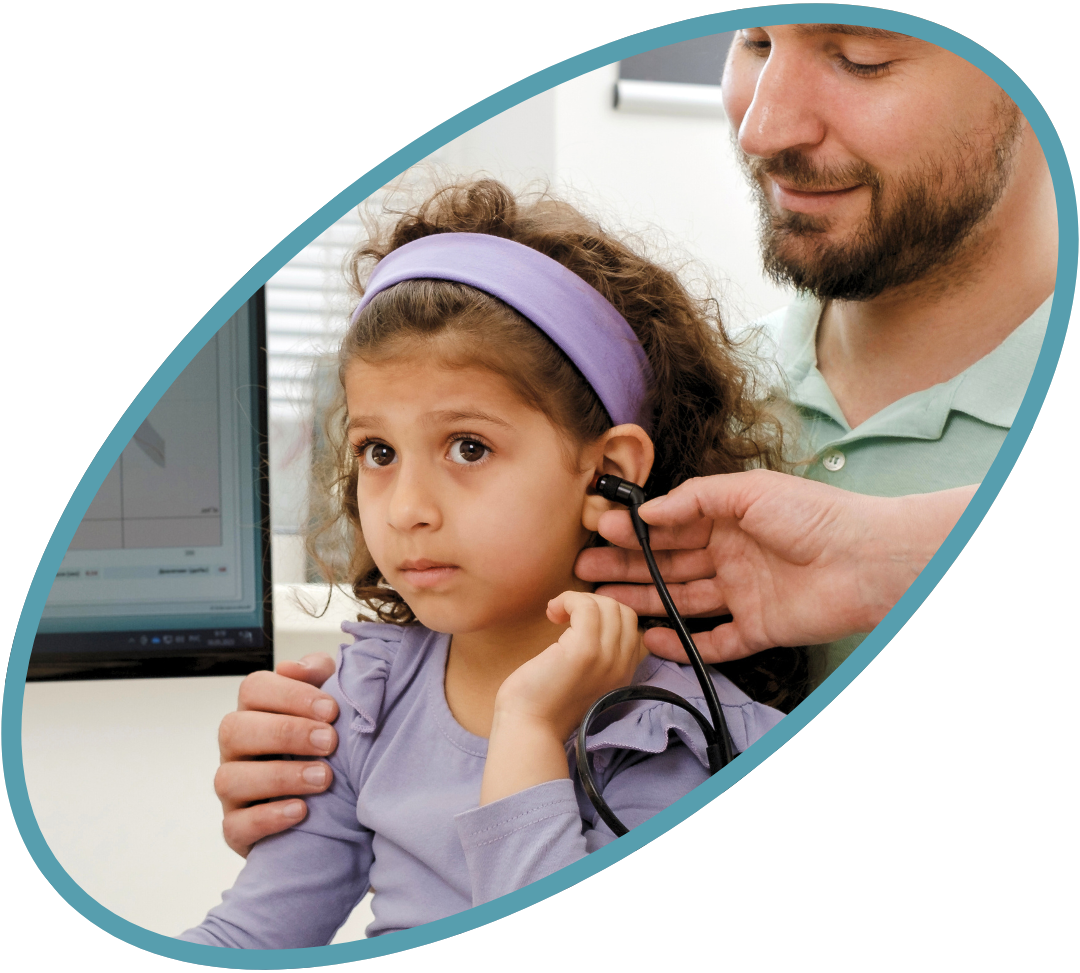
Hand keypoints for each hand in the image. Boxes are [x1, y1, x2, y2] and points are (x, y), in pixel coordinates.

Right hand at [216, 653, 338, 856]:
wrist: (337, 804)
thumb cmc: (327, 744)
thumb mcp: (329, 703)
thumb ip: (317, 675)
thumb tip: (295, 667)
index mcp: (256, 711)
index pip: (253, 689)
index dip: (290, 694)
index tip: (331, 708)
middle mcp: (236, 747)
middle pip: (235, 729)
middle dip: (285, 732)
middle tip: (330, 741)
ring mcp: (233, 789)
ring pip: (229, 778)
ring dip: (280, 776)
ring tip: (324, 778)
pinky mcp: (237, 828)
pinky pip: (235, 826)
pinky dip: (267, 818)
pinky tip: (301, 811)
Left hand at [481, 591, 645, 805]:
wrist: (529, 730)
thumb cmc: (543, 704)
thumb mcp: (580, 680)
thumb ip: (593, 658)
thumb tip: (582, 622)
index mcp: (622, 674)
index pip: (630, 626)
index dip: (604, 615)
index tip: (576, 622)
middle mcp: (620, 666)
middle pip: (623, 612)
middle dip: (593, 602)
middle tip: (565, 616)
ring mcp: (604, 658)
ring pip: (608, 606)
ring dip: (578, 600)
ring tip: (556, 614)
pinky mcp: (583, 651)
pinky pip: (587, 607)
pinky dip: (569, 600)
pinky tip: (552, 612)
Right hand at [574, 470, 975, 662]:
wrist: (867, 560)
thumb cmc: (814, 516)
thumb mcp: (748, 491)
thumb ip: (695, 499)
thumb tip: (648, 513)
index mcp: (729, 519)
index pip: (671, 526)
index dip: (635, 530)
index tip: (599, 530)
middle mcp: (731, 555)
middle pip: (668, 564)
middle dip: (626, 566)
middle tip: (585, 571)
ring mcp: (743, 593)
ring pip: (682, 600)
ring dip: (644, 601)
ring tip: (604, 602)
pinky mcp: (758, 628)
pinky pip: (713, 640)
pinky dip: (683, 644)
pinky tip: (650, 638)